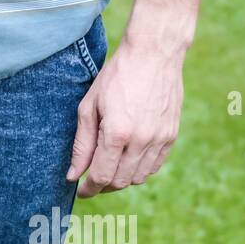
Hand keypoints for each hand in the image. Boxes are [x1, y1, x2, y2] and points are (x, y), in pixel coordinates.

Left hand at [67, 30, 183, 196]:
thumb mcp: (89, 108)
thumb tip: (73, 176)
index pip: (101, 176)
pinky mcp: (172, 134)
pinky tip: (128, 160)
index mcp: (117, 133)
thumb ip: (81, 145)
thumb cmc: (116, 77)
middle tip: (92, 181)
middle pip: (120, 182)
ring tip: (109, 169)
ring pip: (138, 177)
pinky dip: (140, 169)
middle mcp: (142, 139)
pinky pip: (155, 165)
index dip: (89, 189)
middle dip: (103, 186)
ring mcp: (160, 138)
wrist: (154, 53)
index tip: (81, 190)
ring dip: (121, 179)